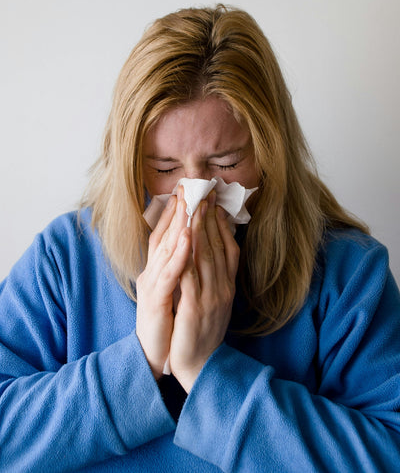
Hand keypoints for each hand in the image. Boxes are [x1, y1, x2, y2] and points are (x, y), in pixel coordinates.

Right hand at [136, 189, 190, 378]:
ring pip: (166, 248)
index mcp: (158, 270)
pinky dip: (179, 253)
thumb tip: (192, 247)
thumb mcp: (175, 291)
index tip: (185, 191)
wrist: (156, 356)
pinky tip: (187, 237)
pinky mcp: (155, 299)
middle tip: (188, 185)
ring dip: (178, 224)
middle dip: (178, 210)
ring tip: (189, 202)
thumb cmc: (168, 323)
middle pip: (164, 235)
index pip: (164, 234)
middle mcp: (152, 273)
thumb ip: (180, 269)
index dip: (174, 212)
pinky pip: (170, 273)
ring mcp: (152, 285)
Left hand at [169, 191, 239, 391]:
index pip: (227, 247)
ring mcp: (212, 297)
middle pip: (216, 245)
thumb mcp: (215, 300)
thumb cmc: (204, 332)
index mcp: (227, 285)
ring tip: (193, 203)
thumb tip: (211, 249)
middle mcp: (223, 287)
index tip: (212, 200)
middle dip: (208, 216)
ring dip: (198, 227)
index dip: (220, 222)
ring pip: (205, 255)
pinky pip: (191, 275)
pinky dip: (187, 254)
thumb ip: (214, 276)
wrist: (201, 367)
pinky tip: (183, 236)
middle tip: (202, 190)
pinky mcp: (196, 308)